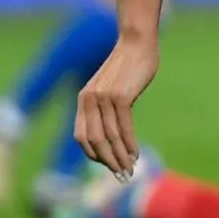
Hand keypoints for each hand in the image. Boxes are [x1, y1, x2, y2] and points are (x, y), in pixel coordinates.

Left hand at [76, 34, 158, 179]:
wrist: (137, 42)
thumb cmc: (128, 65)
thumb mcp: (111, 86)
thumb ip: (106, 106)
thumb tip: (114, 131)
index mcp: (83, 100)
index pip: (81, 137)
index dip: (93, 155)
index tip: (108, 165)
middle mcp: (89, 100)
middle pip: (95, 141)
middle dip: (107, 162)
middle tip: (120, 176)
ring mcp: (104, 98)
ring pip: (110, 136)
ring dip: (120, 157)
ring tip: (130, 169)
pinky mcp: (121, 96)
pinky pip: (123, 127)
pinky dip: (129, 143)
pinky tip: (136, 153)